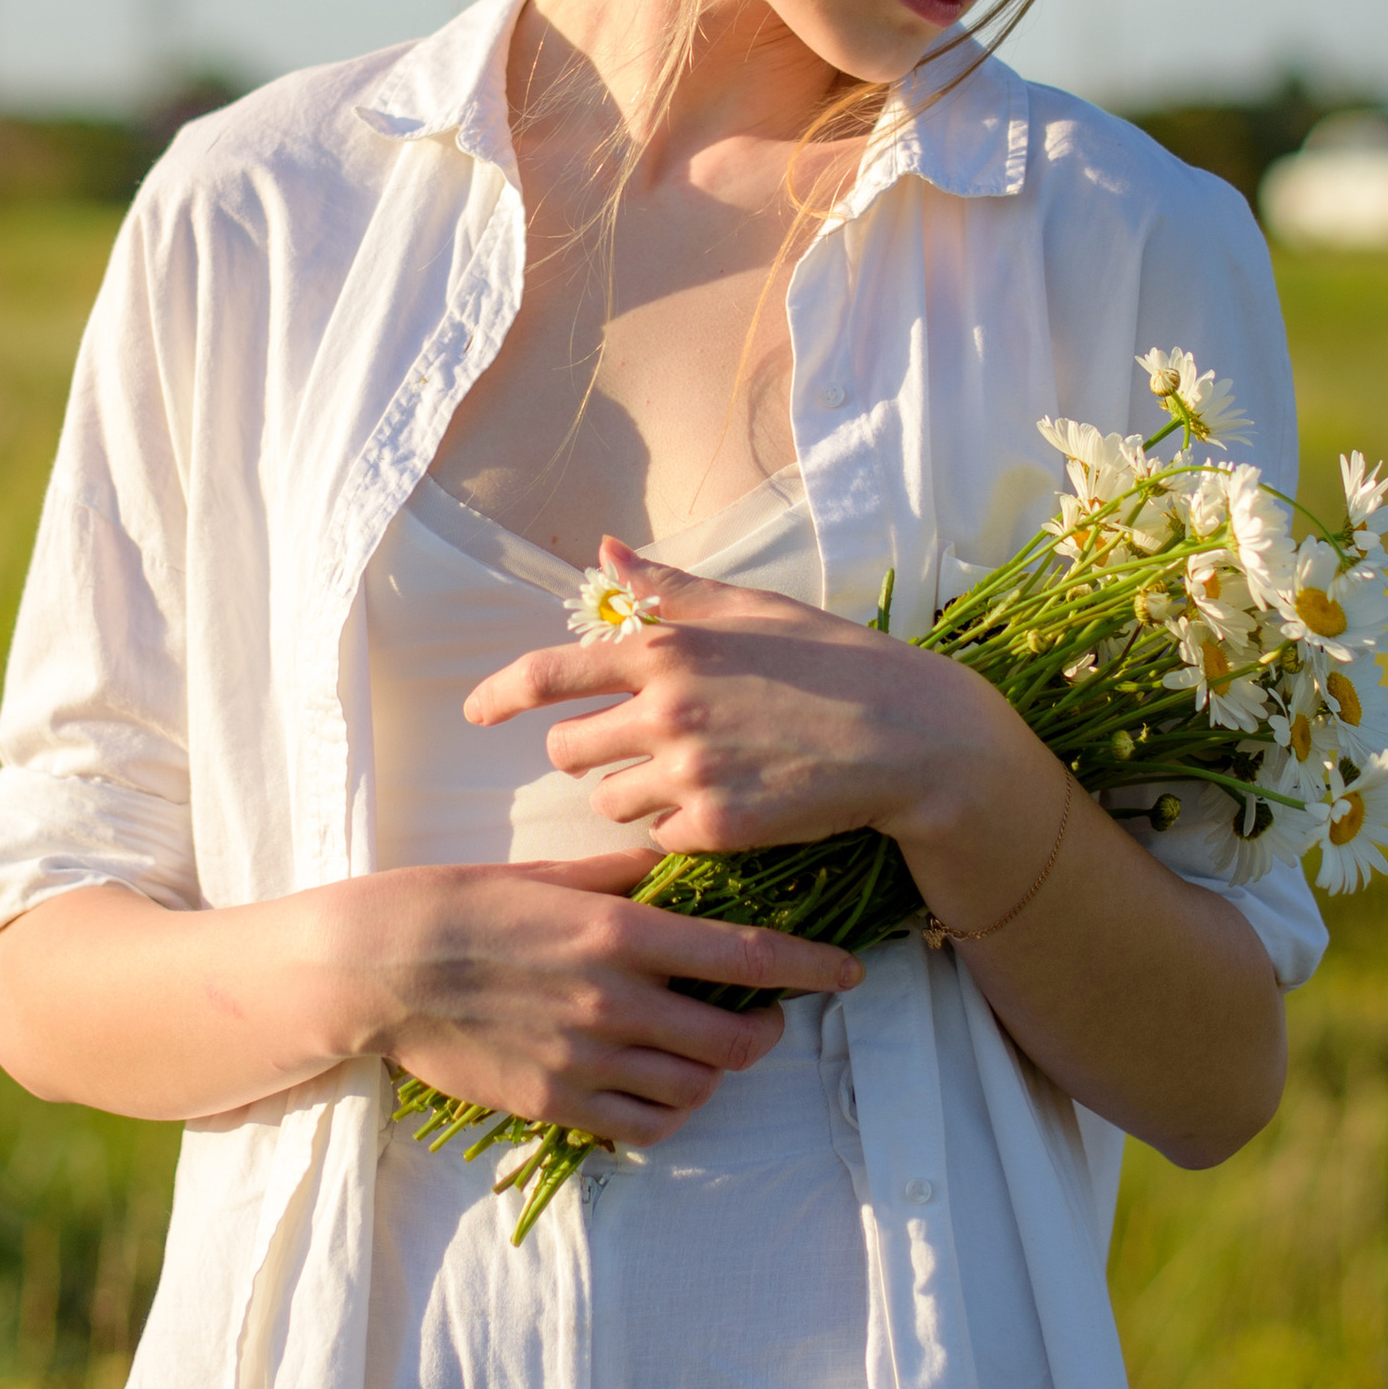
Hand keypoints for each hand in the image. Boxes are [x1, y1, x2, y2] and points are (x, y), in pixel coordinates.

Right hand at [357, 850, 861, 1145]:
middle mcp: (617, 1001)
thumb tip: (682, 867)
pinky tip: (661, 1084)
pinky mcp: (558, 1103)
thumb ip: (626, 879)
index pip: (749, 957)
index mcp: (622, 933)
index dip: (813, 968)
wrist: (382, 968)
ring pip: (698, 1088)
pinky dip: (670, 1110)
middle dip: (765, 1031)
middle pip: (737, 1040)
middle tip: (761, 1017)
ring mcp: (589, 1060)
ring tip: (705, 1048)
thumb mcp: (552, 875)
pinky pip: (646, 1125)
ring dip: (717, 1071)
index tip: (850, 973)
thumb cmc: (465, 905)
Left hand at [461, 543, 1025, 859]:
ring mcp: (689, 771)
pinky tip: (725, 806)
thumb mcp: (751, 609)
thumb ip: (670, 587)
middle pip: (566, 751)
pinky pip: (657, 839)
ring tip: (691, 776)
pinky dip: (678, 829)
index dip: (500, 694)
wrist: (911, 736)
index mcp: (666, 648)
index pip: (548, 673)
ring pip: (607, 802)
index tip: (477, 710)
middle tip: (632, 748)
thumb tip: (607, 549)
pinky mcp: (716, 827)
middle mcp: (666, 709)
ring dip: (631, 795)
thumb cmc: (833, 661)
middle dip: (585, 753)